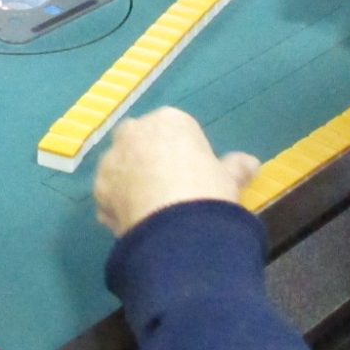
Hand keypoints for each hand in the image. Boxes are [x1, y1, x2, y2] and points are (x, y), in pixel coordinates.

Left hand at [93, 107, 257, 235]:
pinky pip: (110, 195)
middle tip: (166, 188)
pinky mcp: (98, 190)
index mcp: (168, 120)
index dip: (183, 151)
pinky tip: (136, 224)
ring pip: (120, 167)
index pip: (174, 129)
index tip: (193, 173)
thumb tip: (251, 163)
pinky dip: (119, 206)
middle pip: (138, 141)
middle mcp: (133, 132)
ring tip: (150, 210)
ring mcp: (111, 160)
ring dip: (129, 181)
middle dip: (147, 158)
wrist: (176, 229)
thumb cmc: (207, 192)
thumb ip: (235, 167)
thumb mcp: (229, 179)